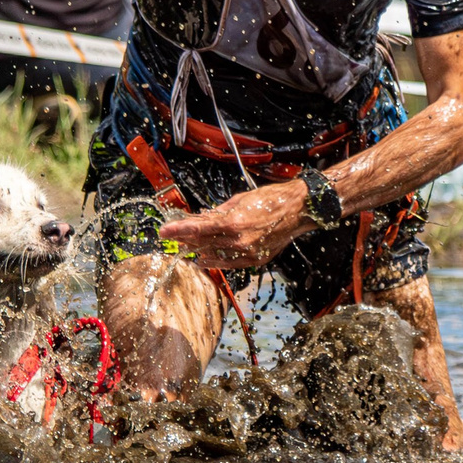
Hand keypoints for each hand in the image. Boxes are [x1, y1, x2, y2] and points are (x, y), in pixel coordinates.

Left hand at [158, 181, 309, 271]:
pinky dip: (215, 260)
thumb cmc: (271, 199)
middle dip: (185, 240)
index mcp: (233, 222)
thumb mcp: (240, 199)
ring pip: (214, 257)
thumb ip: (218, 212)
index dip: (178, 230)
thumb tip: (201, 218)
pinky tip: (205, 258)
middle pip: (202, 244)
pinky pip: (230, 263)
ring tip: (186, 248)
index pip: (197, 229)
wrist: (298, 210)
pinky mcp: (255, 260)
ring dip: (198, 252)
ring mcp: (248, 253)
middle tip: (172, 237)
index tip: (164, 232)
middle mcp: (238, 241)